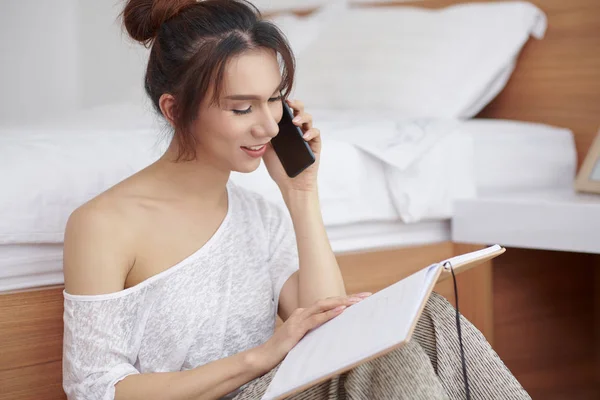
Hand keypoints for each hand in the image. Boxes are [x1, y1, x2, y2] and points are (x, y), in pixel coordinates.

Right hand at [256, 293, 371, 370]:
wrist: (265, 356)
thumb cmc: (284, 348)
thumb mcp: (304, 338)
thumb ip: (315, 331)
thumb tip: (333, 331)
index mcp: (305, 314)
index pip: (329, 303)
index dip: (346, 300)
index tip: (362, 298)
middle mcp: (302, 312)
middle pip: (329, 300)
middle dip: (349, 297)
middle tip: (367, 296)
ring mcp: (299, 319)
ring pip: (324, 306)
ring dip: (342, 303)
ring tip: (357, 301)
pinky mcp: (297, 328)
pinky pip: (315, 319)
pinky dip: (329, 314)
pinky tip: (341, 311)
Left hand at [263, 99, 320, 192]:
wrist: (290, 185)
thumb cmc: (279, 168)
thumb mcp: (266, 150)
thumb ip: (262, 138)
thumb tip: (253, 125)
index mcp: (285, 129)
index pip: (286, 112)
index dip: (283, 104)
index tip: (276, 99)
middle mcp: (297, 130)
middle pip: (299, 111)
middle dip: (295, 105)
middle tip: (288, 104)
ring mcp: (307, 137)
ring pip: (308, 119)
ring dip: (302, 117)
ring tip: (295, 122)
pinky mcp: (315, 145)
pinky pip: (315, 134)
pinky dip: (310, 132)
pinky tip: (303, 137)